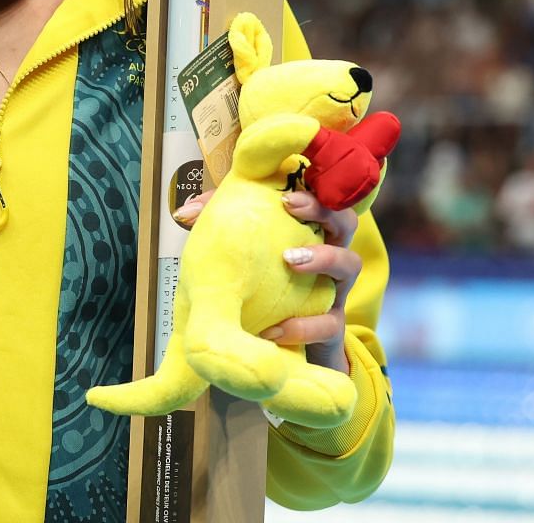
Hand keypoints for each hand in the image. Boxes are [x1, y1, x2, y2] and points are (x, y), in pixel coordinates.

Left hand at [175, 188, 359, 375]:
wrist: (283, 346)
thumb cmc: (263, 287)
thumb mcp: (242, 254)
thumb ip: (219, 226)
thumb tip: (183, 212)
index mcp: (309, 232)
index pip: (319, 197)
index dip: (309, 187)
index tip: (283, 189)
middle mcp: (329, 254)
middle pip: (345, 221)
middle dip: (323, 209)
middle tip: (289, 207)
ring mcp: (335, 289)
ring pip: (350, 264)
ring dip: (323, 257)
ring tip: (290, 260)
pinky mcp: (333, 327)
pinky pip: (330, 323)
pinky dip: (303, 325)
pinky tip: (275, 327)